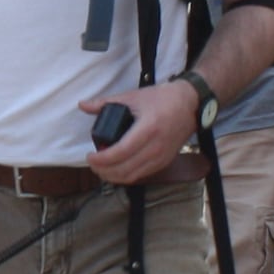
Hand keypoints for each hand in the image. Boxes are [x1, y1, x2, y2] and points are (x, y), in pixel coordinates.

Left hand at [81, 80, 200, 182]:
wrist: (191, 105)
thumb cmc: (163, 98)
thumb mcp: (133, 96)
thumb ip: (105, 102)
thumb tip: (82, 105)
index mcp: (147, 128)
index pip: (120, 152)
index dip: (101, 159)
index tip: (89, 156)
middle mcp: (155, 146)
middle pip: (124, 169)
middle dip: (103, 170)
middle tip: (92, 164)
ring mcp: (161, 157)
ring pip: (132, 176)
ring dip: (113, 177)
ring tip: (101, 169)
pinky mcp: (165, 162)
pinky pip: (142, 175)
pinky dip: (126, 176)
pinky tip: (117, 170)